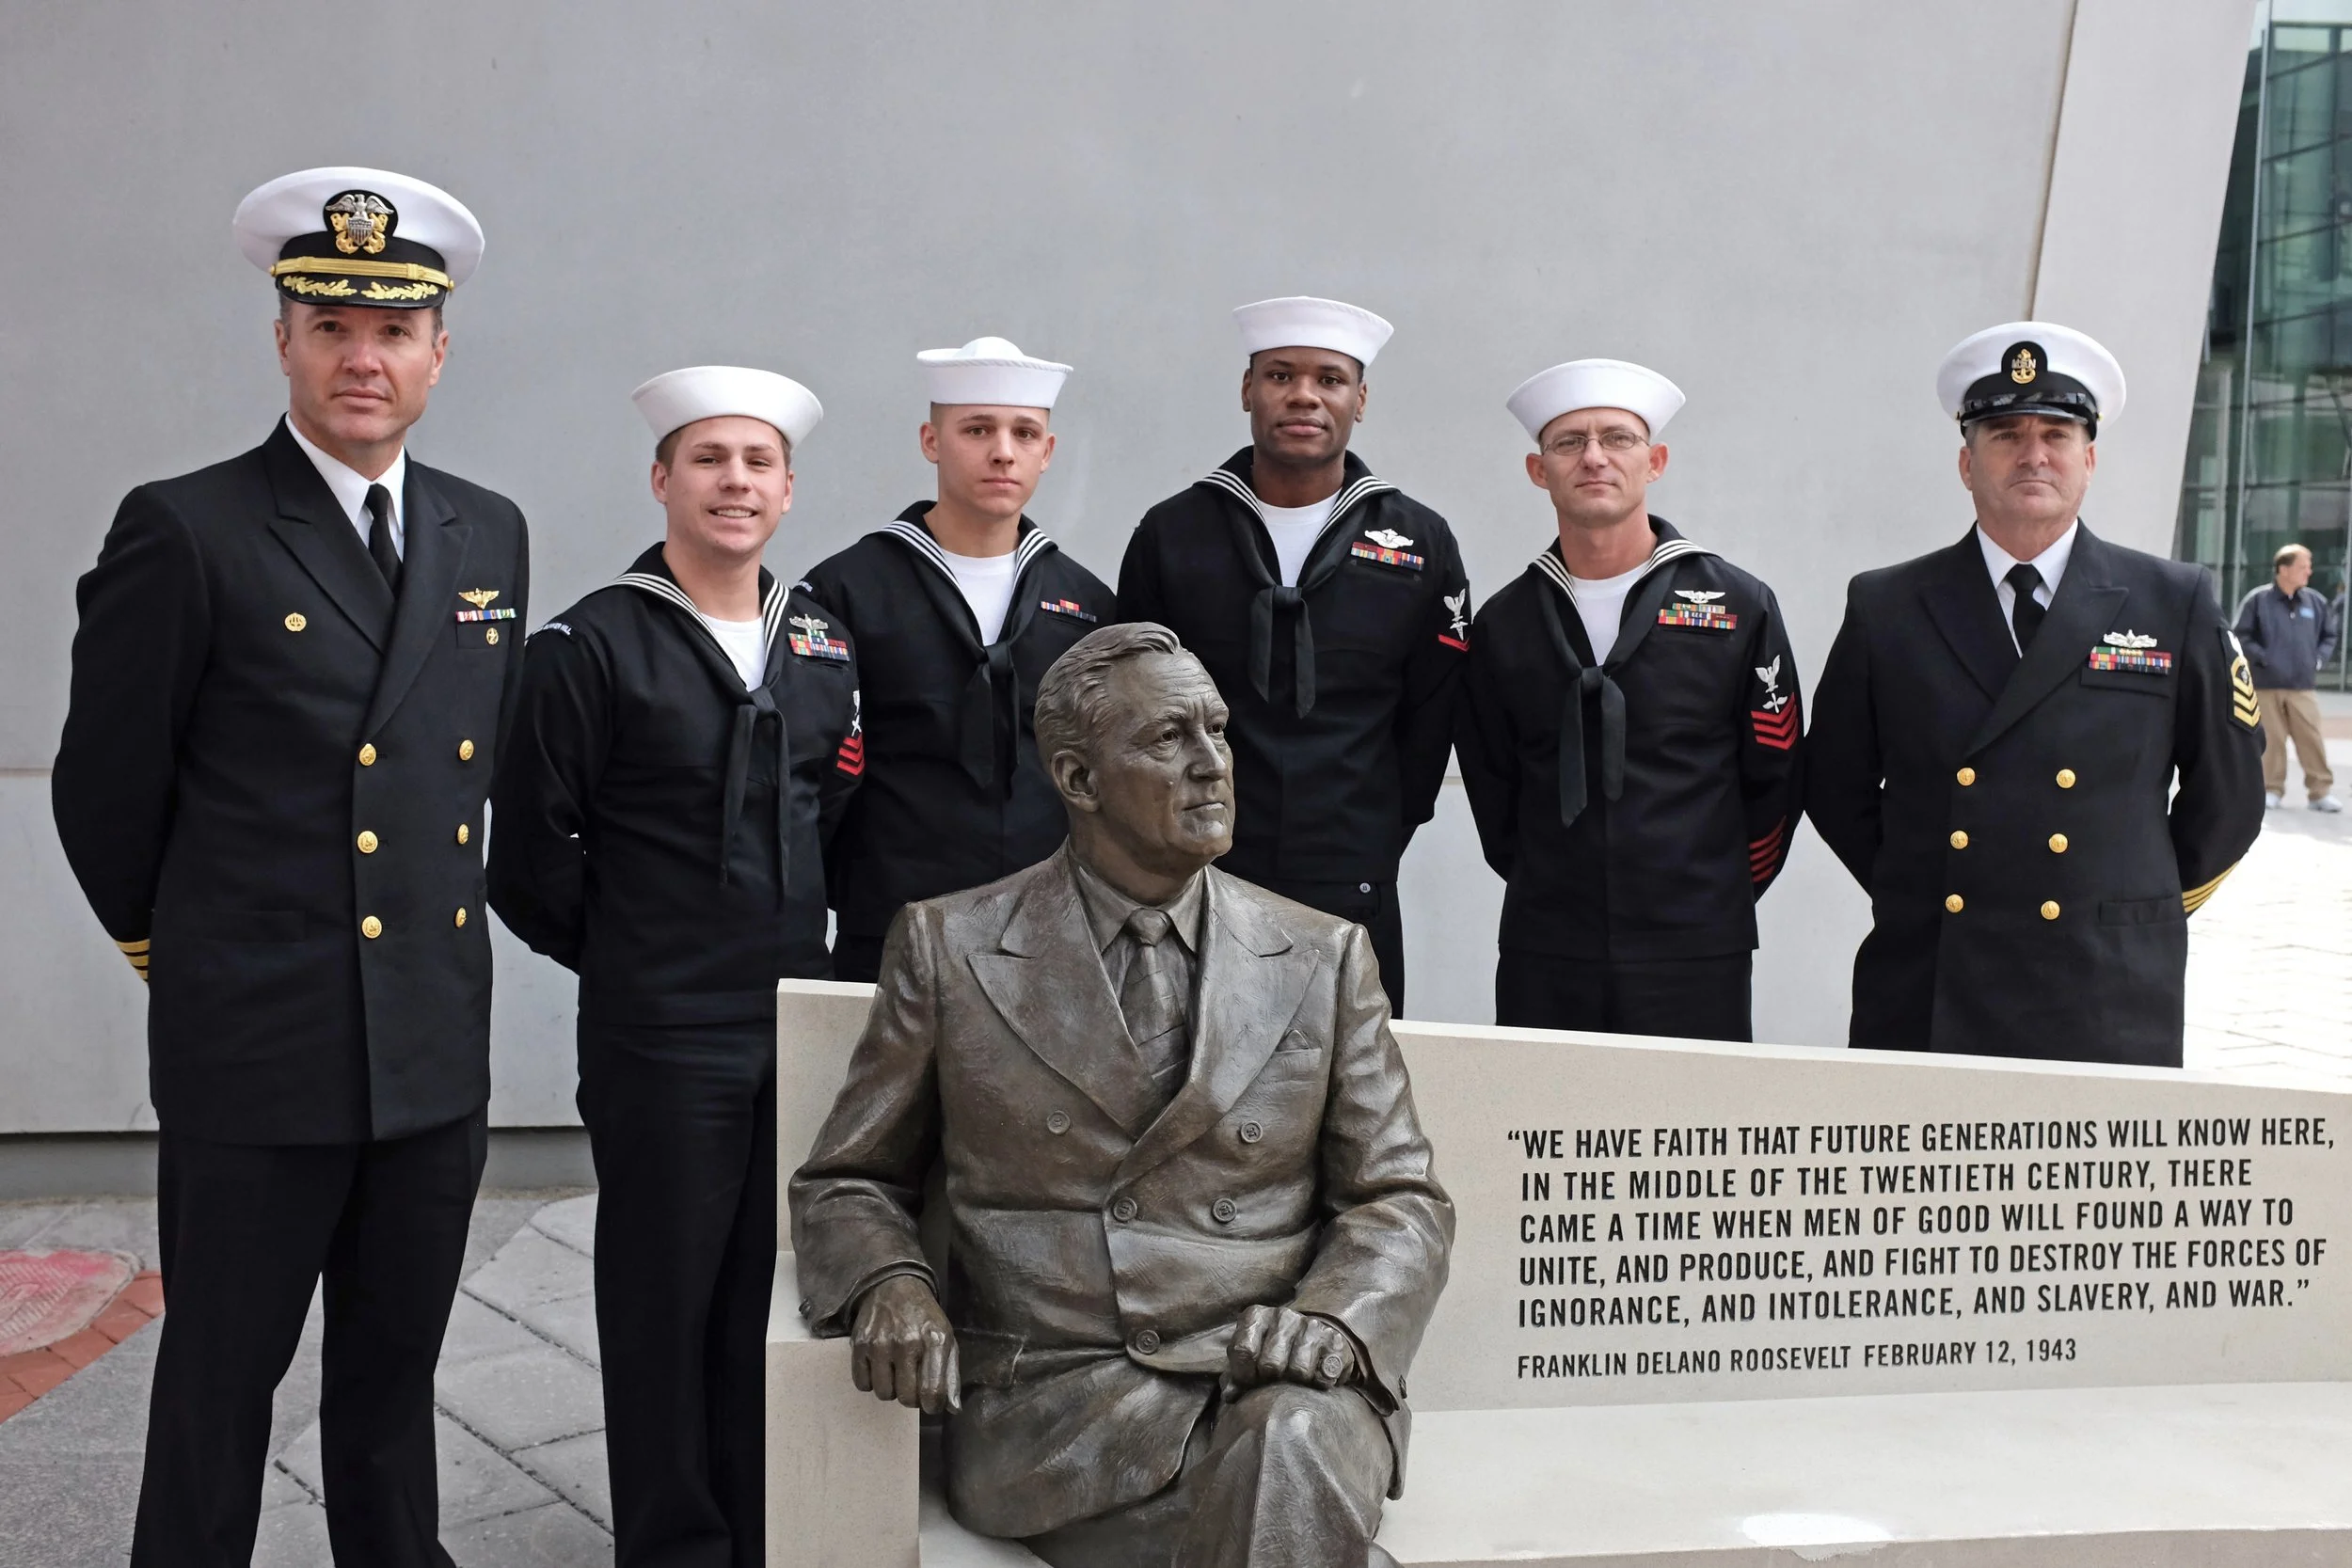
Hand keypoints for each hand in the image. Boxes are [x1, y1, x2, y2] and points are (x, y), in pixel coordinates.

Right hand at [849, 1275, 959, 1413]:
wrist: (895, 1287)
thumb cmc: (924, 1319)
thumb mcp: (947, 1340)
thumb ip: (951, 1375)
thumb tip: (953, 1409)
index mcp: (935, 1341)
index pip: (932, 1393)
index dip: (932, 1406)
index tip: (930, 1402)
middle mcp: (907, 1342)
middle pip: (906, 1398)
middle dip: (911, 1397)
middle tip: (912, 1381)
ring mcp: (881, 1343)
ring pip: (884, 1394)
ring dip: (891, 1389)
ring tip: (896, 1371)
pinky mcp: (859, 1344)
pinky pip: (862, 1384)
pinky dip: (871, 1381)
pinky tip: (880, 1367)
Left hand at [1221, 1304, 1356, 1400]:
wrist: (1314, 1338)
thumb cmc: (1274, 1353)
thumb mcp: (1251, 1360)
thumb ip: (1236, 1377)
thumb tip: (1230, 1395)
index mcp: (1256, 1316)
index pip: (1243, 1351)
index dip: (1245, 1375)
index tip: (1252, 1381)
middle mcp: (1282, 1315)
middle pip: (1271, 1363)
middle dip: (1271, 1380)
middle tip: (1275, 1381)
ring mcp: (1310, 1324)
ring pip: (1299, 1370)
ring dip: (1297, 1383)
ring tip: (1295, 1380)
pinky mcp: (1334, 1339)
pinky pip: (1325, 1373)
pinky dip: (1320, 1383)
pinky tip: (1316, 1379)